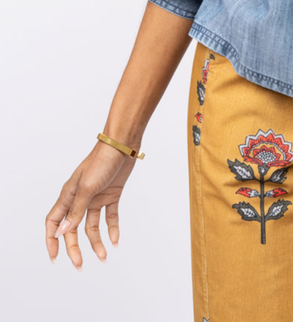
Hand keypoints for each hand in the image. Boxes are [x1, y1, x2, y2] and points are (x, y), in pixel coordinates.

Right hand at [45, 138, 140, 268]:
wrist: (123, 145)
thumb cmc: (101, 161)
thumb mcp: (87, 187)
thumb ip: (76, 210)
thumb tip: (62, 231)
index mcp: (68, 195)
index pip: (54, 222)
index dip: (52, 240)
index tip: (55, 258)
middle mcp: (80, 198)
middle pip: (72, 229)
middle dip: (74, 248)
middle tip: (80, 266)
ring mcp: (96, 197)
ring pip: (91, 226)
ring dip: (96, 242)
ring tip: (103, 257)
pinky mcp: (111, 195)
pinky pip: (110, 217)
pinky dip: (112, 229)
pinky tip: (115, 241)